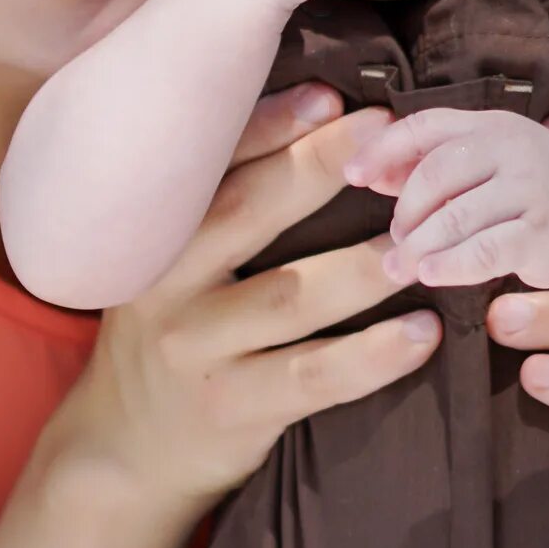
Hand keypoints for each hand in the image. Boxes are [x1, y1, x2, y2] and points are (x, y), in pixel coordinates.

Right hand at [53, 88, 436, 520]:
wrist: (125, 450)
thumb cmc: (173, 334)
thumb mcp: (170, 266)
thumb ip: (221, 205)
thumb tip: (316, 113)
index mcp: (152, 238)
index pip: (206, 167)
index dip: (266, 126)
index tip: (329, 97)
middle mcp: (165, 287)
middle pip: (243, 215)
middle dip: (317, 170)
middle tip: (390, 139)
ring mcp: (197, 351)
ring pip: (288, 298)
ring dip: (362, 268)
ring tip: (421, 243)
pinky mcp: (233, 409)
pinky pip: (313, 378)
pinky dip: (372, 356)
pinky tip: (423, 334)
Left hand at [346, 106, 548, 290]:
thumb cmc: (525, 194)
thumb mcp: (481, 170)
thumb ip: (428, 168)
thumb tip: (367, 174)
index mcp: (491, 125)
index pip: (426, 126)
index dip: (383, 149)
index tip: (351, 176)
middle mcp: (514, 148)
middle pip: (436, 173)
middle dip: (405, 211)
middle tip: (395, 239)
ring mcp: (533, 188)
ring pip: (456, 217)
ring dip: (418, 246)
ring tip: (396, 268)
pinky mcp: (545, 232)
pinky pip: (486, 251)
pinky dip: (452, 265)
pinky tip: (430, 275)